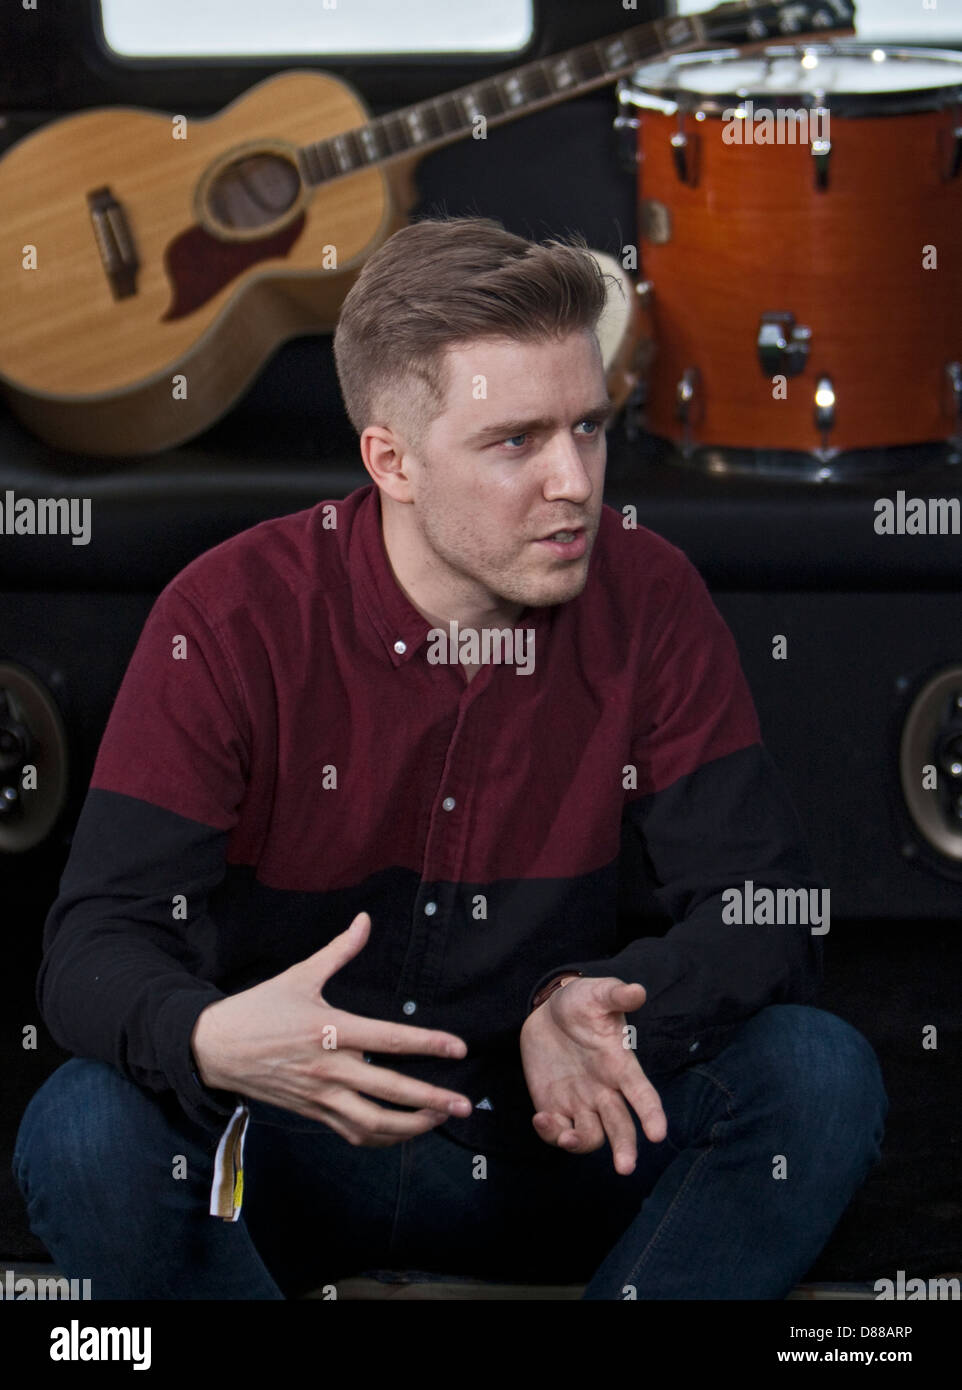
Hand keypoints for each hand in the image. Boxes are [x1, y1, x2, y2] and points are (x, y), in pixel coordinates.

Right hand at [190, 911, 472, 1146]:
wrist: (213, 1048)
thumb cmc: (259, 1009)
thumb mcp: (299, 975)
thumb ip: (339, 951)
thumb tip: (365, 920)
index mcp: (331, 1029)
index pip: (390, 1040)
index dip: (428, 1045)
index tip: (460, 1049)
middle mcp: (330, 1068)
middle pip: (391, 1091)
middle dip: (432, 1100)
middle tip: (464, 1105)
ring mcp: (321, 1095)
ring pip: (374, 1122)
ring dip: (411, 1126)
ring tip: (439, 1119)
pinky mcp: (312, 1112)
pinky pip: (352, 1132)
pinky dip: (381, 1137)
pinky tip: (402, 1132)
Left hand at [519, 976, 666, 1174]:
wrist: (548, 1010)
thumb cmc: (581, 1002)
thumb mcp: (597, 993)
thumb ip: (616, 995)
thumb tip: (637, 990)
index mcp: (620, 1066)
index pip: (642, 1094)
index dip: (651, 1114)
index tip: (658, 1134)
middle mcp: (605, 1090)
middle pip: (620, 1126)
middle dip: (625, 1147)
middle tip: (625, 1168)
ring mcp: (580, 1101)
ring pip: (590, 1136)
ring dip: (581, 1142)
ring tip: (566, 1136)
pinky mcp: (554, 1106)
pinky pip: (557, 1131)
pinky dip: (551, 1132)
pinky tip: (541, 1119)